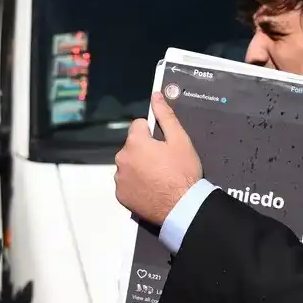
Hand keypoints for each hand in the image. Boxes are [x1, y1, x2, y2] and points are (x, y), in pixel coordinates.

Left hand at [114, 92, 201, 225]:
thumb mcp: (180, 140)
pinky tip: (151, 188)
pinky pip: (126, 183)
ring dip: (139, 167)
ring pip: (128, 164)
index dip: (153, 133)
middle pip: (132, 146)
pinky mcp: (120, 195)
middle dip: (144, 150)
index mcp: (135, 142)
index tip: (164, 145)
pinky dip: (135, 184)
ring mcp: (119, 179)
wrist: (182, 207)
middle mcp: (122, 159)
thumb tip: (156, 96)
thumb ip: (165, 116)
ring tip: (158, 177)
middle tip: (164, 163)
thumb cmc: (183, 172)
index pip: (138, 125)